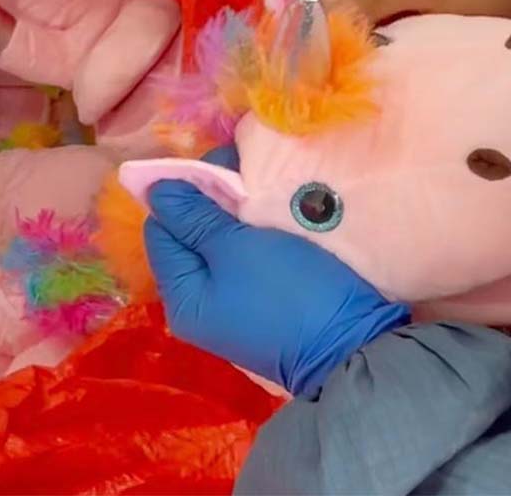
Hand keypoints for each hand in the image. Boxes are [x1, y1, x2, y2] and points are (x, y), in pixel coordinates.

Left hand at [143, 146, 409, 397]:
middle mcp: (199, 301)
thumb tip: (156, 189)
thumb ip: (193, 216)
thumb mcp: (236, 247)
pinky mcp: (260, 298)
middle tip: (246, 174)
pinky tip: (271, 212)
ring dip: (236, 213)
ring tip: (262, 188)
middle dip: (212, 200)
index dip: (182, 193)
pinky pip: (244, 254)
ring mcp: (231, 302)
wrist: (355, 341)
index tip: (219, 168)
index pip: (162, 228)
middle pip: (191, 234)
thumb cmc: (288, 291)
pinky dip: (253, 231)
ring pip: (220, 241)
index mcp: (181, 296)